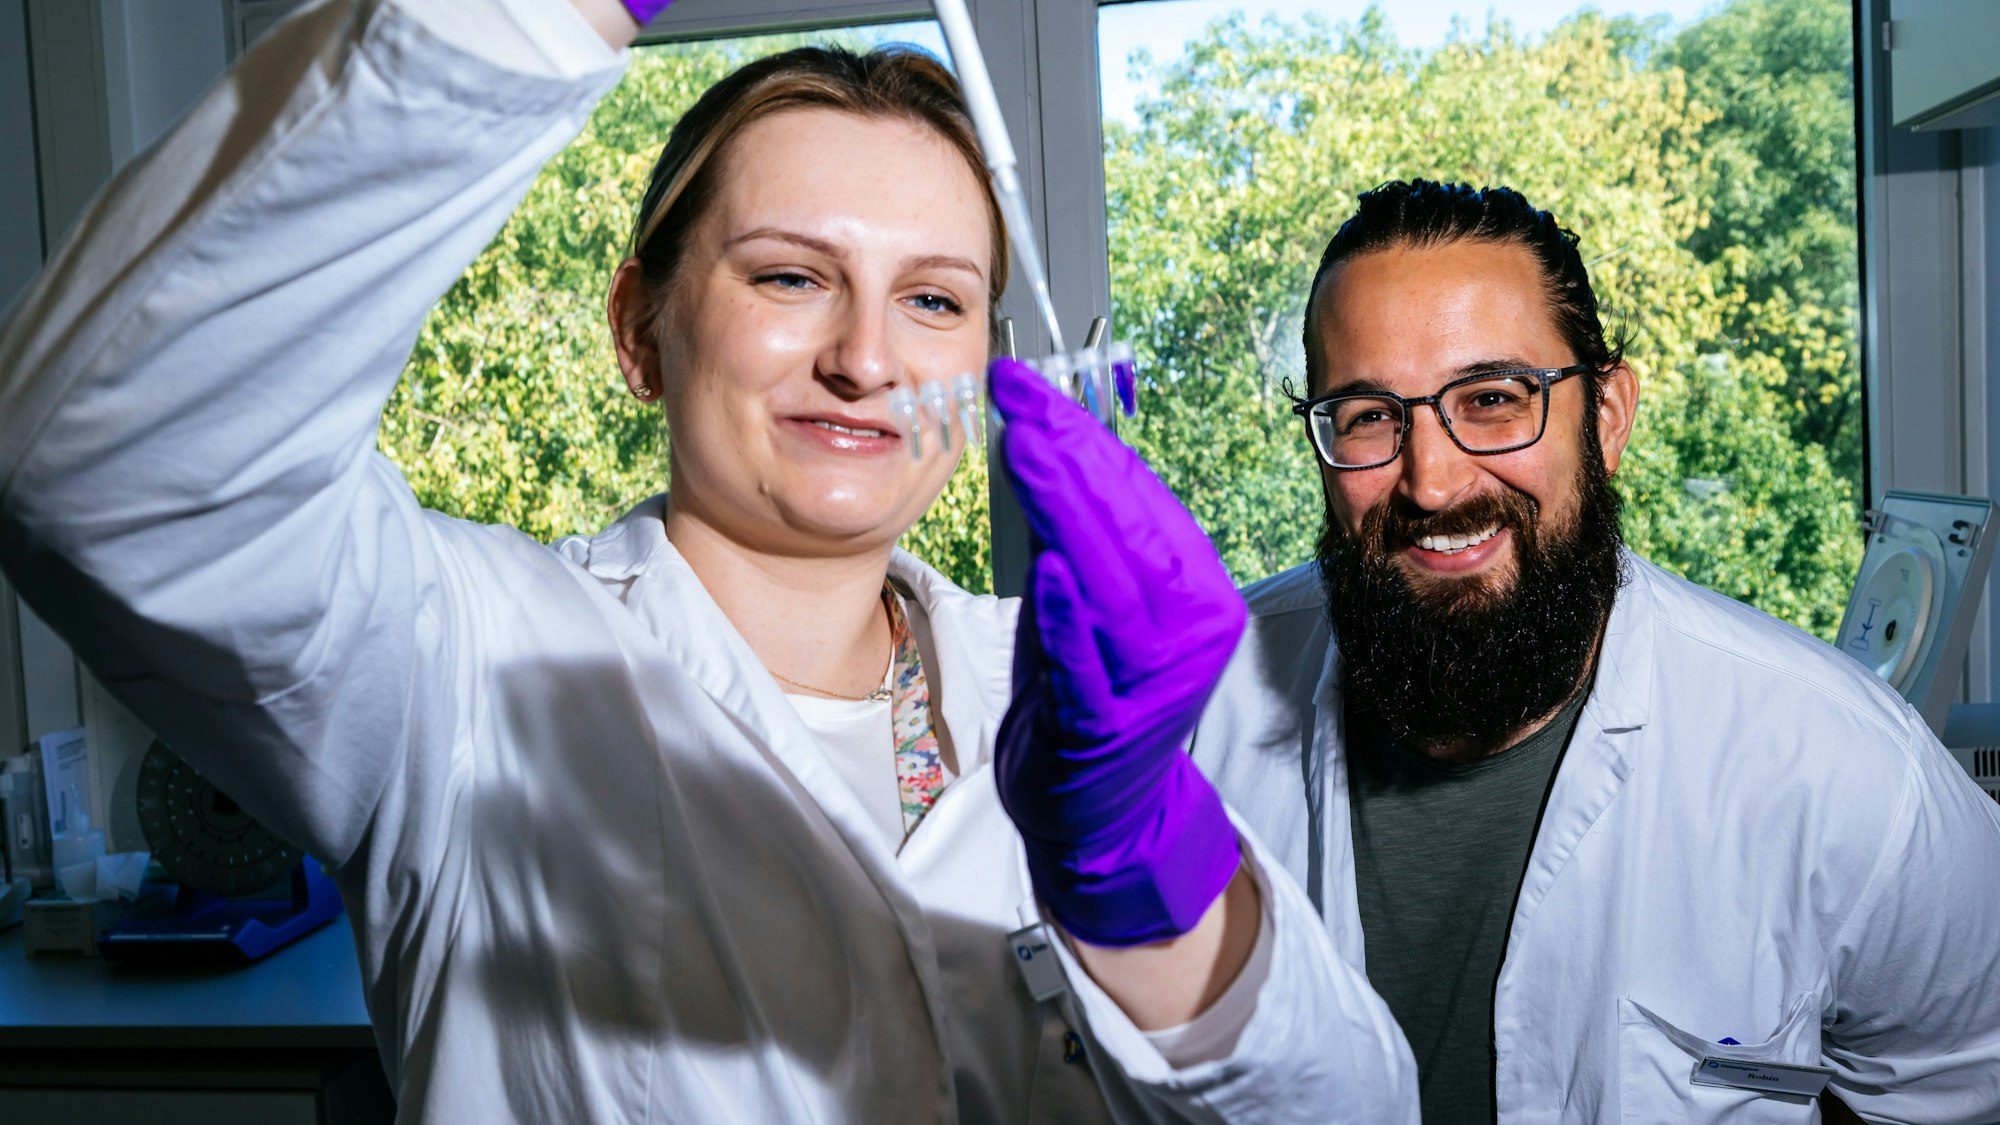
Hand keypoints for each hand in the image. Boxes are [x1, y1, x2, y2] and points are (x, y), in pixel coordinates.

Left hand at [989, 356, 1245, 947]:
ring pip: (1111, 581)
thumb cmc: (1091, 689)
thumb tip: (1045, 432)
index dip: (1080, 432)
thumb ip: (1080, 528)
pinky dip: (1071, 615)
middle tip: (1018, 395)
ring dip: (1067, 510)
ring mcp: (1156, 680)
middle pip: (1128, 525)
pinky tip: (1047, 570)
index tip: (1027, 383)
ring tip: (1026, 449)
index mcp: (1194, 584)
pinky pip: (1093, 662)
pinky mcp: (1113, 726)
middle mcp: (1191, 626)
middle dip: (1068, 453)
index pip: (1137, 492)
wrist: (1102, 813)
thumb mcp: (1091, 595)